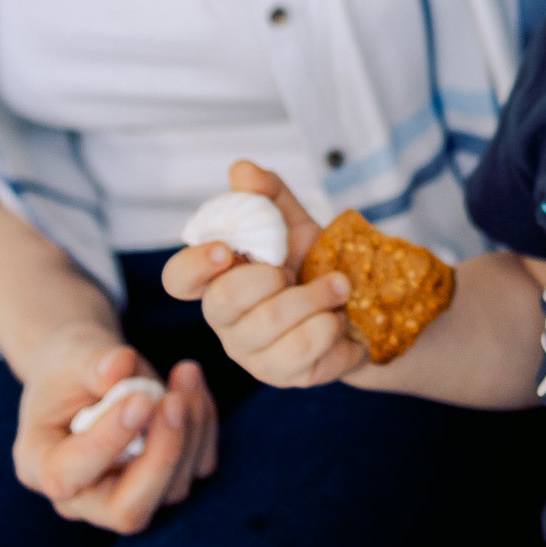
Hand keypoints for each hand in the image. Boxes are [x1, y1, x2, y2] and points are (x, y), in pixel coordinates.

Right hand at [11, 324, 217, 532]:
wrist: (89, 374)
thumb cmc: (72, 367)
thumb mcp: (72, 353)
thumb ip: (94, 362)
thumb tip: (120, 367)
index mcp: (40, 465)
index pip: (68, 476)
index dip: (106, 443)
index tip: (139, 399)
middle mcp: (83, 496)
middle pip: (127, 512)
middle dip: (161, 457)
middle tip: (175, 401)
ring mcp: (127, 495)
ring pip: (173, 489)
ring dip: (190, 429)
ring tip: (186, 372)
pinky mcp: (165, 482)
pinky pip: (197, 467)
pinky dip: (205, 426)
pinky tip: (192, 384)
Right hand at [160, 161, 366, 387]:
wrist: (367, 307)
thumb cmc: (315, 263)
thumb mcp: (296, 223)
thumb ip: (269, 195)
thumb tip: (241, 170)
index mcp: (219, 279)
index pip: (178, 279)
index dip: (194, 265)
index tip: (226, 250)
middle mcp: (226, 320)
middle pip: (223, 302)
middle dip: (274, 279)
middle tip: (302, 269)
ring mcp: (251, 352)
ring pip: (271, 325)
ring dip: (317, 297)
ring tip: (339, 287)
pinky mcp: (283, 376)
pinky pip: (302, 350)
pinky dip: (332, 325)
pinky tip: (339, 321)